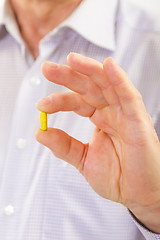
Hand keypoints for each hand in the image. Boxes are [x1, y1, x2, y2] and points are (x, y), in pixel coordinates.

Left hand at [36, 53, 159, 232]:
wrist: (138, 194)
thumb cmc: (117, 177)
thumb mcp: (83, 160)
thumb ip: (63, 146)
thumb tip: (40, 132)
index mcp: (100, 119)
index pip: (77, 101)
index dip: (59, 100)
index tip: (41, 105)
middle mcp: (111, 112)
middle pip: (89, 87)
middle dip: (68, 76)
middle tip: (47, 68)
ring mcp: (125, 113)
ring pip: (107, 84)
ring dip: (90, 70)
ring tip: (71, 60)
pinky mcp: (139, 119)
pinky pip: (129, 95)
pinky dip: (119, 79)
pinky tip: (107, 66)